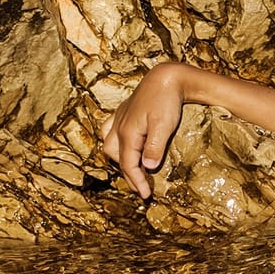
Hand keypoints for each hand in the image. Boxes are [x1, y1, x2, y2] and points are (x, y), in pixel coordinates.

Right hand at [102, 62, 188, 198]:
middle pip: (118, 158)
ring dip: (119, 159)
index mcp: (127, 133)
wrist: (165, 77)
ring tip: (131, 170)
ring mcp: (119, 118)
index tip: (145, 196)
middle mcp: (118, 127)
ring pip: (109, 145)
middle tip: (141, 188)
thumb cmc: (166, 101)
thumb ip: (154, 148)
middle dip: (128, 175)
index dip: (136, 182)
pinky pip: (109, 130)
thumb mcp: (163, 126)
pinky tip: (119, 144)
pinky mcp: (123, 112)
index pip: (128, 165)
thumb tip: (146, 167)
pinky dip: (112, 142)